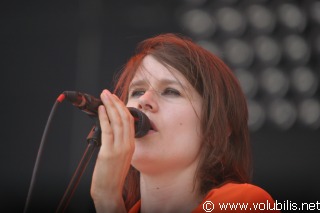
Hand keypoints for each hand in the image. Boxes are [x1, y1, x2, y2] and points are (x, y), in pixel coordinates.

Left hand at [91, 89, 134, 211]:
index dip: (122, 108)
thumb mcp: (120, 156)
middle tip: (108, 93)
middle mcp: (128, 145)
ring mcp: (120, 148)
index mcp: (131, 145)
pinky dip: (104, 118)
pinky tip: (101, 110)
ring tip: (104, 96)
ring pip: (117, 121)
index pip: (129, 121)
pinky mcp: (109, 152)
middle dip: (116, 103)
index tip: (115, 99)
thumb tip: (108, 127)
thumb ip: (118, 142)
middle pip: (124, 118)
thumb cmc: (111, 174)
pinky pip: (108, 130)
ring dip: (110, 106)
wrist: (109, 191)